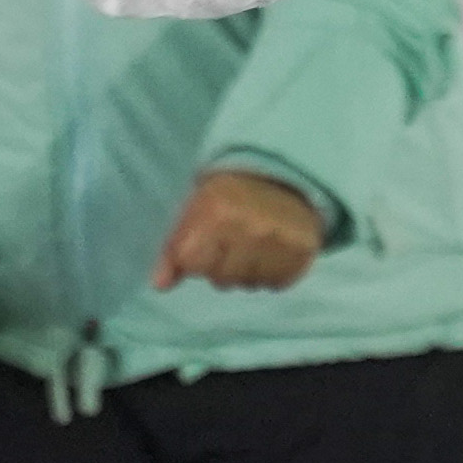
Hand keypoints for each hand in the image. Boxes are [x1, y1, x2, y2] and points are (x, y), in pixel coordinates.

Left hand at [151, 168, 325, 292]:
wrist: (283, 177)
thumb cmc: (229, 195)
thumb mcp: (195, 209)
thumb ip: (173, 248)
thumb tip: (159, 285)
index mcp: (217, 211)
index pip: (192, 263)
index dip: (194, 258)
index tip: (204, 243)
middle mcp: (250, 228)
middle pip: (221, 279)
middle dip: (220, 268)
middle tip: (231, 244)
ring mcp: (280, 242)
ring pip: (249, 285)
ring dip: (246, 273)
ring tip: (251, 249)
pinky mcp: (303, 253)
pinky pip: (276, 284)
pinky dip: (271, 274)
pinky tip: (270, 254)